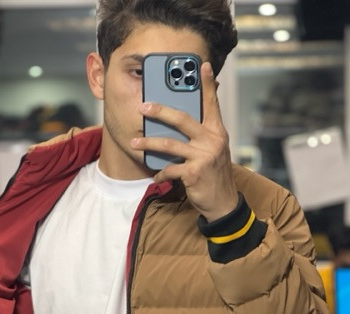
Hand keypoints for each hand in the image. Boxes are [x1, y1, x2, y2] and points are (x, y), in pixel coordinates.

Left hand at [130, 62, 238, 221]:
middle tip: (144, 107)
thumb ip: (203, 135)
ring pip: (169, 144)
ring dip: (149, 144)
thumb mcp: (214, 151)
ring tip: (135, 142)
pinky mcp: (194, 172)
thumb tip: (182, 121)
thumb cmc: (214, 175)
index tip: (204, 66)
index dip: (208, 84)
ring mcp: (204, 156)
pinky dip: (160, 173)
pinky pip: (169, 169)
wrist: (222, 203)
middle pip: (182, 119)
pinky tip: (156, 176)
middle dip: (160, 111)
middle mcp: (212, 140)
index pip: (212, 104)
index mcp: (217, 132)